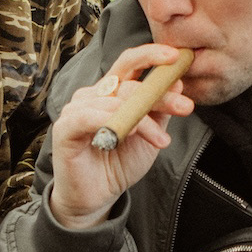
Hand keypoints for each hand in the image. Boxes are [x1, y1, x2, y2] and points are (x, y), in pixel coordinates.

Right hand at [48, 45, 193, 230]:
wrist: (98, 197)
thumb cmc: (119, 164)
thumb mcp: (150, 134)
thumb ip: (160, 110)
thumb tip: (177, 84)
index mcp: (112, 91)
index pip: (130, 62)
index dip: (152, 54)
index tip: (177, 58)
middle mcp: (93, 94)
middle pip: (129, 82)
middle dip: (160, 94)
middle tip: (185, 108)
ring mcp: (77, 108)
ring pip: (116, 101)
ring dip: (144, 119)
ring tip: (160, 141)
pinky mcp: (65, 126)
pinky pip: (92, 115)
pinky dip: (115, 123)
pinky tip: (132, 136)